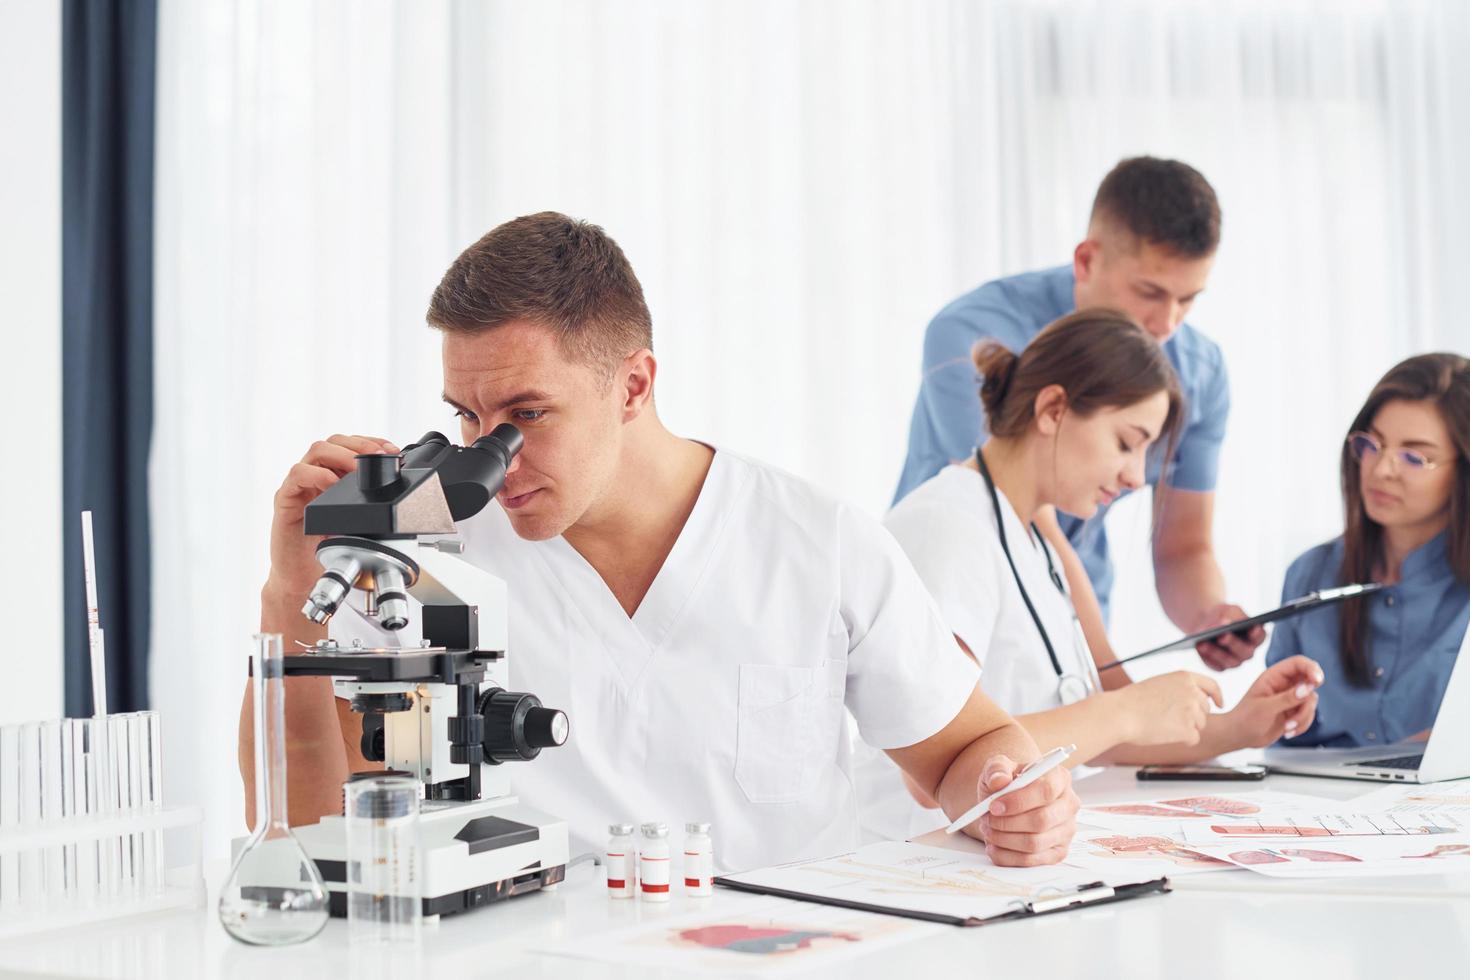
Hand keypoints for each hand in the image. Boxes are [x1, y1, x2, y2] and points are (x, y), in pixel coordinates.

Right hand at [267, 434, 400, 597]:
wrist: (302, 574)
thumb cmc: (329, 547)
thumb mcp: (358, 521)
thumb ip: (370, 502)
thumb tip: (397, 489)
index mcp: (333, 475)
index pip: (351, 445)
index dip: (372, 442)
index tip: (393, 450)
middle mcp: (316, 475)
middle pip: (334, 441)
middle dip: (360, 445)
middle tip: (378, 456)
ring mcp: (300, 485)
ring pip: (317, 451)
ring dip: (342, 455)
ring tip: (358, 469)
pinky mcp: (286, 498)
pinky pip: (298, 475)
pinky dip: (318, 475)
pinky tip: (332, 485)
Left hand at [970, 755, 1078, 866]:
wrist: (1008, 803)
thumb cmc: (1007, 784)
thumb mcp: (998, 768)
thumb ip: (997, 769)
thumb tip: (999, 781)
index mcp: (1059, 778)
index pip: (1046, 790)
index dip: (1018, 801)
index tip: (993, 806)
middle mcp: (1069, 804)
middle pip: (1042, 820)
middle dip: (1007, 823)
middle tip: (987, 820)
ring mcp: (1066, 830)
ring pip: (1035, 843)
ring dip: (1004, 839)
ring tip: (988, 830)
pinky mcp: (1058, 852)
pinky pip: (1032, 861)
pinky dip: (1007, 856)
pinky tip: (993, 846)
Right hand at [1116, 671, 1222, 745]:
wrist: (1120, 714)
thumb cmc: (1133, 701)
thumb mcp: (1159, 683)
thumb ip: (1180, 688)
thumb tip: (1195, 700)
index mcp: (1184, 677)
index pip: (1211, 686)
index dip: (1217, 696)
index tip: (1219, 703)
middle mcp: (1192, 692)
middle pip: (1205, 709)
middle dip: (1193, 715)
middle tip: (1170, 718)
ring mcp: (1192, 710)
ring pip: (1200, 725)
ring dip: (1186, 727)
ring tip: (1163, 724)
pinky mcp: (1188, 729)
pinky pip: (1193, 739)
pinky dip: (1182, 740)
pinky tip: (1165, 734)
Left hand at [1193, 603, 1265, 670]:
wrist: (1206, 624)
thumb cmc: (1223, 615)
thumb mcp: (1229, 610)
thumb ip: (1231, 615)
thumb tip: (1225, 624)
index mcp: (1255, 636)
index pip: (1260, 636)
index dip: (1257, 633)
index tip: (1252, 628)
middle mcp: (1248, 652)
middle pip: (1244, 651)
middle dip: (1233, 643)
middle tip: (1222, 635)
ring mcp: (1235, 661)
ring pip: (1229, 661)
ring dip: (1216, 652)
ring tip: (1203, 642)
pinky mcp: (1220, 666)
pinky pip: (1215, 665)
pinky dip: (1206, 656)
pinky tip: (1199, 646)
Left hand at [1220, 655, 1322, 747]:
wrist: (1241, 737)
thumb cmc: (1246, 719)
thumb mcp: (1265, 708)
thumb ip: (1287, 698)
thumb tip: (1308, 688)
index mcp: (1274, 676)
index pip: (1298, 663)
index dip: (1311, 668)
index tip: (1317, 681)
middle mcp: (1285, 684)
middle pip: (1310, 680)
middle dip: (1309, 696)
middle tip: (1304, 705)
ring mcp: (1291, 698)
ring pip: (1311, 701)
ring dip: (1303, 716)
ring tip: (1287, 727)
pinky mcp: (1295, 712)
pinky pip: (1309, 715)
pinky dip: (1302, 725)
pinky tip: (1288, 732)